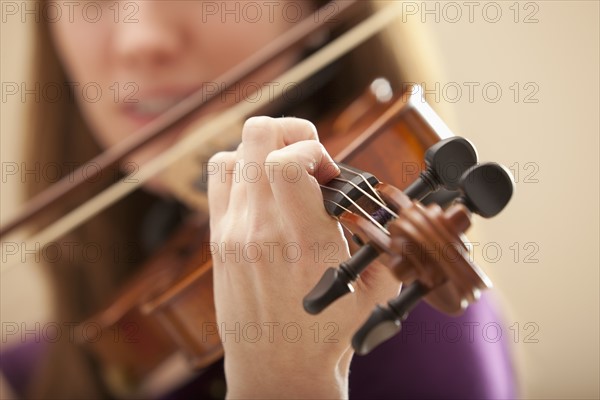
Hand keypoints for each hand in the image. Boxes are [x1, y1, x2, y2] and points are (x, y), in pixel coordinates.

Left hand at [208, 117, 399, 398]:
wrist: (278, 369)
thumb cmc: (327, 333)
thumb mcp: (373, 287)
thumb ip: (382, 239)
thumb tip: (386, 203)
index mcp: (304, 241)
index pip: (288, 161)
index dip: (314, 149)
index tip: (331, 173)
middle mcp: (260, 230)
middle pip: (258, 139)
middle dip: (293, 133)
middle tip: (311, 162)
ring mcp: (232, 233)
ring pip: (235, 152)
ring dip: (266, 148)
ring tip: (288, 172)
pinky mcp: (218, 239)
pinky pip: (220, 178)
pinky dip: (242, 166)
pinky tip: (264, 186)